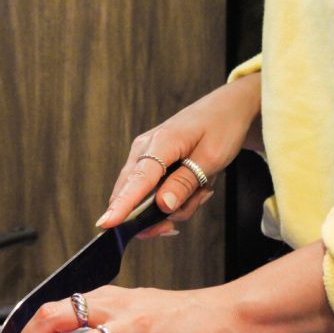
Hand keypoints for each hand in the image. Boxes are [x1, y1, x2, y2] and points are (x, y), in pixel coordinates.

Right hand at [96, 73, 261, 235]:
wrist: (227, 108)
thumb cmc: (221, 127)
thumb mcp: (212, 158)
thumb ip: (185, 183)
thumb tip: (163, 205)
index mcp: (160, 143)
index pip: (137, 180)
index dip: (122, 205)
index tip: (106, 224)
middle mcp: (143, 149)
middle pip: (133, 195)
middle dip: (158, 215)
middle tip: (187, 212)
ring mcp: (143, 155)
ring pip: (146, 199)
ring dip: (177, 204)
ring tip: (202, 188)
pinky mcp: (149, 163)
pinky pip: (154, 192)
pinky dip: (175, 198)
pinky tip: (194, 187)